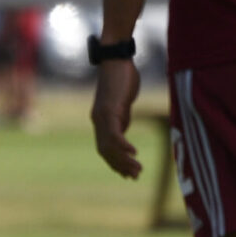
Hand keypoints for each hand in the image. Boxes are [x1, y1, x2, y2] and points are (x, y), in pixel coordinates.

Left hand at [91, 57, 142, 177]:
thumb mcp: (122, 103)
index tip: (126, 174)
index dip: (114, 162)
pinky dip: (123, 145)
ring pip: (109, 146)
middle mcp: (98, 120)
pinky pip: (114, 133)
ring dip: (123, 160)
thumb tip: (122, 130)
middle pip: (105, 151)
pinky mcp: (109, 110)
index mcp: (100, 120)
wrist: (116, 59)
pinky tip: (133, 153)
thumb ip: (121, 118)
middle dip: (120, 166)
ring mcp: (102, 116)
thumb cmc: (122, 78)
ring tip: (137, 170)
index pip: (104, 148)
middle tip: (134, 176)